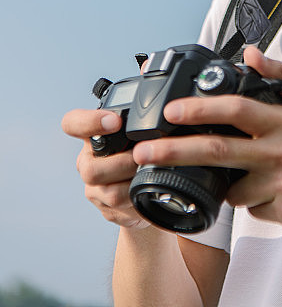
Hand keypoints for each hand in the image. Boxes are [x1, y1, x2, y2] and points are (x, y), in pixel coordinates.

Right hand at [61, 109, 149, 228]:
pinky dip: (139, 203)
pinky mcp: (107, 209)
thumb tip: (168, 111)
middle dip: (124, 164)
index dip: (89, 122)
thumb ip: (145, 120)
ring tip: (152, 175)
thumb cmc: (147, 149)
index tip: (115, 121)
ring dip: (135, 185)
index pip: (73, 123)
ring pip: (110, 193)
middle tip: (145, 158)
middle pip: (91, 169)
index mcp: (93, 135)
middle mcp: (88, 161)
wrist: (149, 185)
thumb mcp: (144, 129)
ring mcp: (95, 188)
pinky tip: (148, 194)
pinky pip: (122, 211)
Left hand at [132, 48, 281, 231]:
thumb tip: (248, 55)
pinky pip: (253, 208)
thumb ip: (278, 75)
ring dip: (227, 182)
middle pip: (217, 150)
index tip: (170, 111)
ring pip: (233, 188)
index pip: (236, 109)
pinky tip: (274, 190)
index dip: (200, 108)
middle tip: (144, 154)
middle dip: (174, 152)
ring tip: (246, 173)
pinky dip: (254, 199)